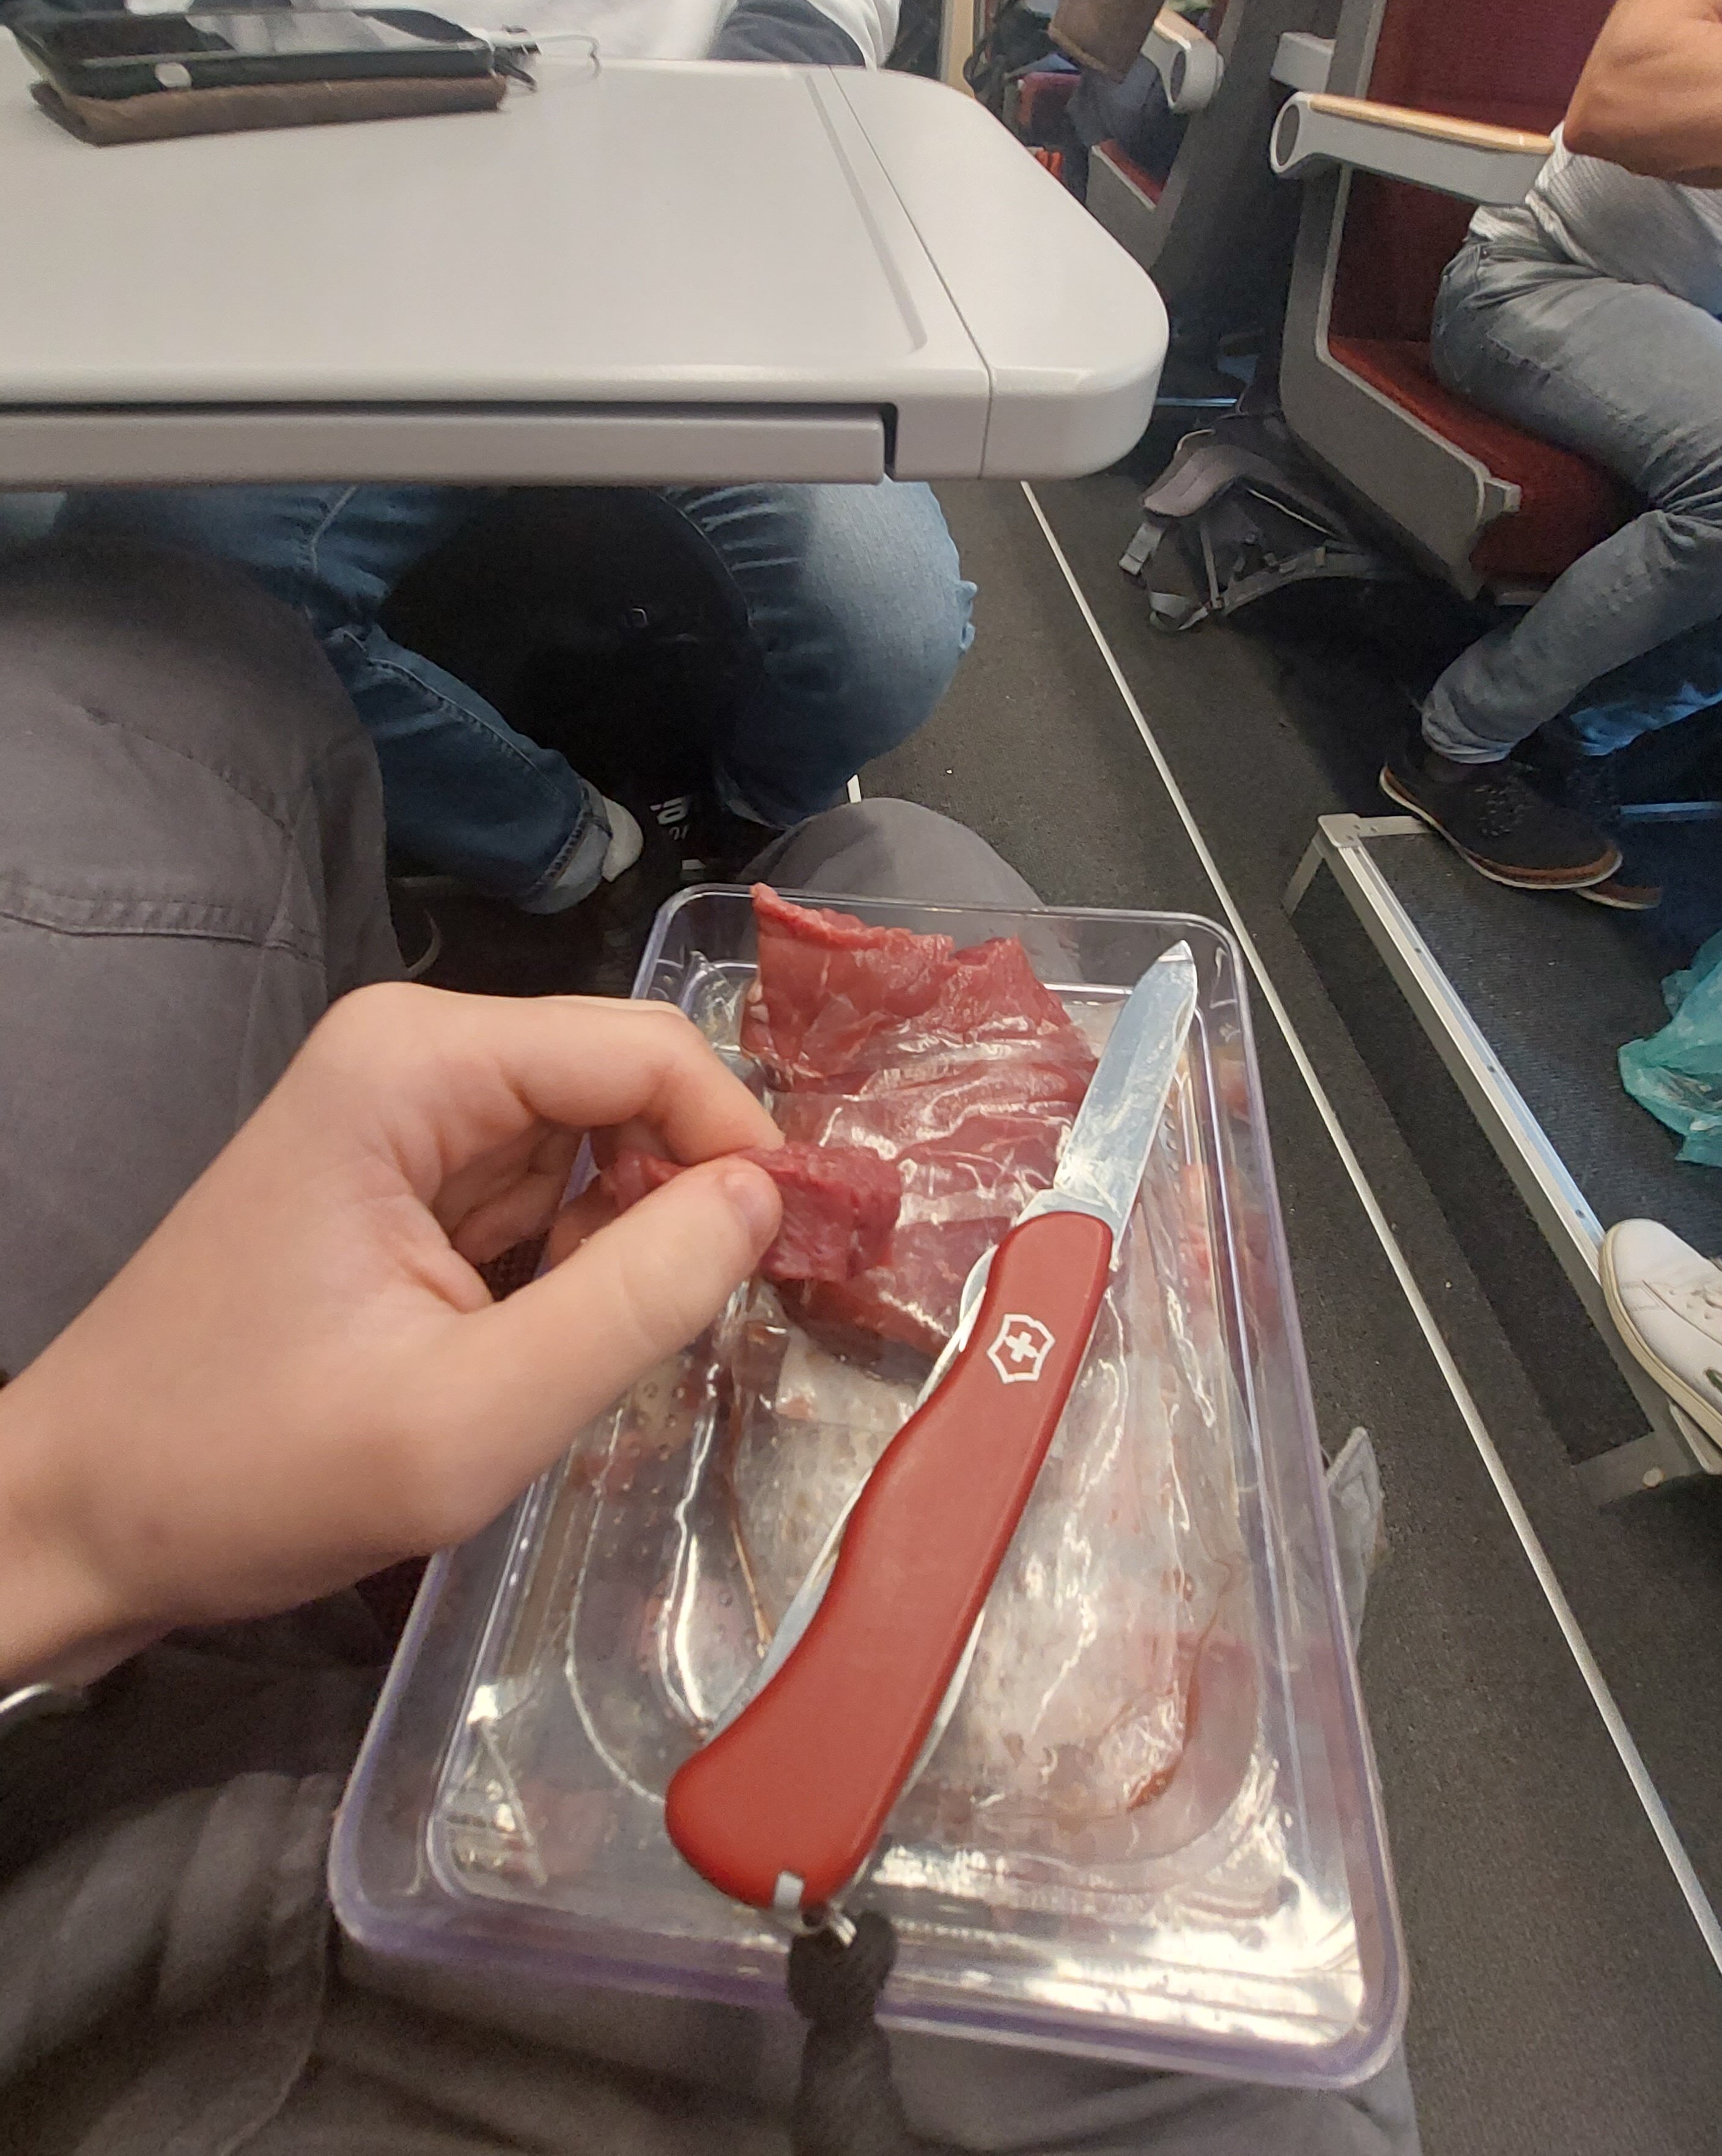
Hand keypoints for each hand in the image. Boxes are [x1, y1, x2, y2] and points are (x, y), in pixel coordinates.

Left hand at [0, 984, 781, 1686]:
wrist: (76, 1519)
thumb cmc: (248, 1470)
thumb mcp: (470, 1417)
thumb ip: (636, 1300)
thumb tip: (768, 1201)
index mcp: (418, 1064)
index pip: (648, 1051)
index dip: (740, 1144)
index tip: (797, 1263)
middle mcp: (413, 1058)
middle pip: (624, 1092)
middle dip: (683, 1203)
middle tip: (696, 1337)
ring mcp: (402, 1119)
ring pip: (592, 1150)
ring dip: (624, 1250)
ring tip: (589, 1366)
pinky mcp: (399, 1184)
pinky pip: (541, 1198)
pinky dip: (572, 1273)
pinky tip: (538, 1357)